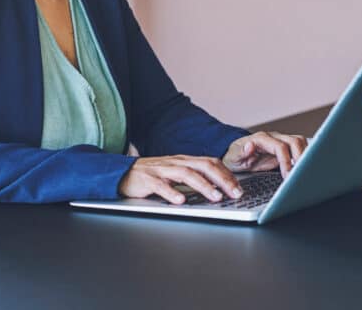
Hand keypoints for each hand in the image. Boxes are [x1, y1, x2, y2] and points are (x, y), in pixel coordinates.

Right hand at [117, 155, 243, 204]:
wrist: (121, 173)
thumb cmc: (151, 176)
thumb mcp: (174, 174)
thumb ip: (193, 178)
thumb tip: (219, 189)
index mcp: (183, 161)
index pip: (210, 162)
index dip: (226, 175)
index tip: (239, 188)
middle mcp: (175, 163)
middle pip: (202, 166)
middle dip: (222, 179)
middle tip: (235, 193)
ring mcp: (161, 170)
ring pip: (186, 174)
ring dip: (203, 186)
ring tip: (215, 197)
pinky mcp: (146, 180)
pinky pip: (161, 186)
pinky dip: (172, 193)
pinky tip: (181, 201)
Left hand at [222, 131, 307, 177]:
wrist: (234, 156)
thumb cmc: (234, 156)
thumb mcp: (233, 157)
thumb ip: (241, 152)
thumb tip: (250, 146)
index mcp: (261, 139)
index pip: (280, 147)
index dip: (286, 161)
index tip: (288, 175)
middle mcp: (272, 138)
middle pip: (295, 141)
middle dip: (301, 157)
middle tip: (300, 175)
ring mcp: (279, 142)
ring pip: (299, 142)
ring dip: (305, 156)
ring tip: (304, 172)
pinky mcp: (284, 149)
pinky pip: (298, 149)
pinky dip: (303, 157)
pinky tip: (302, 170)